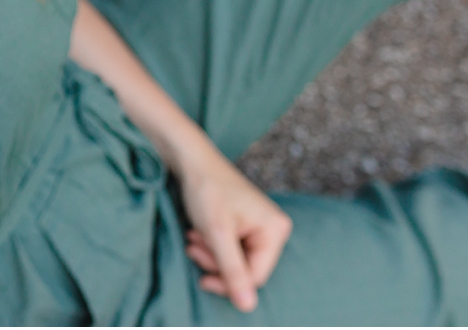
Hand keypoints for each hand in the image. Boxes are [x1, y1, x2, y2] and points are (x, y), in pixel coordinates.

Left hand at [174, 145, 291, 312]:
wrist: (192, 160)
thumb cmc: (207, 191)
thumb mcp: (217, 234)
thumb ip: (232, 269)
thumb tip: (248, 307)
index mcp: (275, 231)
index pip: (255, 276)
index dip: (227, 282)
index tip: (201, 278)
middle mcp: (274, 229)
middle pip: (245, 268)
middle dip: (216, 262)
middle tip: (193, 246)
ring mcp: (261, 226)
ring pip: (235, 259)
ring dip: (211, 253)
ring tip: (194, 236)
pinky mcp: (247, 224)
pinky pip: (232, 247)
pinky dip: (212, 244)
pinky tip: (198, 232)